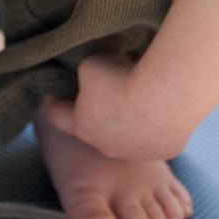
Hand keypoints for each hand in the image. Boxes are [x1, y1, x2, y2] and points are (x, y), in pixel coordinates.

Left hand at [40, 53, 193, 160]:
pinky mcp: (167, 150)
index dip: (53, 104)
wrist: (165, 94)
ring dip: (131, 122)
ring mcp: (138, 152)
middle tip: (107, 93)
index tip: (52, 95)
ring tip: (142, 99)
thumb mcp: (90, 66)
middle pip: (97, 130)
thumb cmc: (120, 79)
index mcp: (82, 127)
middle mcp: (108, 147)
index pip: (57, 116)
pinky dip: (159, 124)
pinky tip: (164, 107)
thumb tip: (95, 77)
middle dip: (98, 113)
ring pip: (131, 137)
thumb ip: (85, 74)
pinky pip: (159, 136)